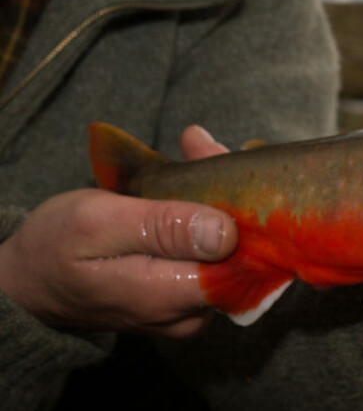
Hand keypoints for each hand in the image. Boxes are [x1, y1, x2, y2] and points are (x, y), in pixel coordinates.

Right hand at [0, 126, 235, 337]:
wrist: (29, 281)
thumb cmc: (55, 249)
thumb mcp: (97, 225)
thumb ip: (161, 228)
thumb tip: (224, 233)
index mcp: (170, 297)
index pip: (240, 257)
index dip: (241, 206)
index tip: (220, 157)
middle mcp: (191, 311)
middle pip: (238, 248)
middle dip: (228, 188)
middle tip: (201, 143)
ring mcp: (192, 306)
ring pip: (228, 245)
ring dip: (218, 192)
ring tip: (195, 146)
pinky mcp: (188, 293)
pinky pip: (212, 249)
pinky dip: (206, 207)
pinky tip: (194, 170)